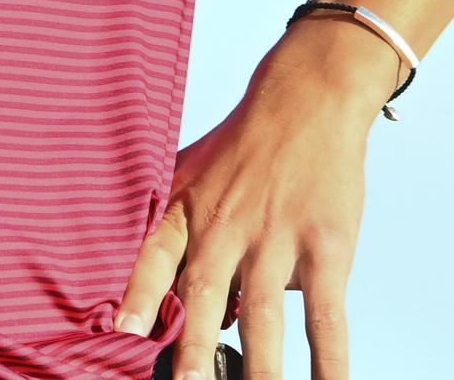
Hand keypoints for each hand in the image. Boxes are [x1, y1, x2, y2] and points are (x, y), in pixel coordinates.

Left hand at [116, 26, 397, 378]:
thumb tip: (162, 293)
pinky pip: (325, 316)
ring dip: (262, 366)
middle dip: (195, 345)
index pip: (155, 254)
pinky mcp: (325, 248)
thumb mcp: (189, 172)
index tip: (124, 327)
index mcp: (187, 208)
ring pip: (265, 315)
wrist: (306, 101)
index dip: (138, 291)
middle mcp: (227, 226)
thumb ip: (175, 228)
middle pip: (207, 293)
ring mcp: (276, 239)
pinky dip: (329, 360)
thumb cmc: (242, 145)